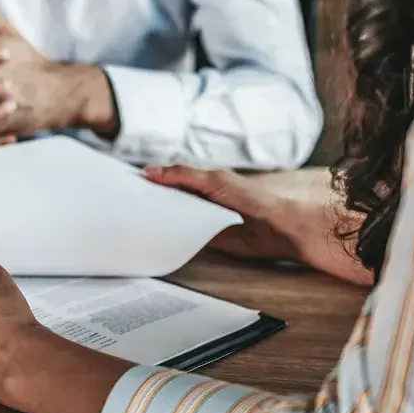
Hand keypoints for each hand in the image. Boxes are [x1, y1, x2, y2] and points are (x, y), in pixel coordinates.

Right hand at [142, 166, 303, 260]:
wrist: (276, 227)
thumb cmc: (250, 196)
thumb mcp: (213, 179)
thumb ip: (182, 174)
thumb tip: (150, 171)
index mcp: (200, 181)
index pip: (169, 179)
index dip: (150, 181)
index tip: (127, 183)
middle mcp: (199, 200)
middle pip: (169, 201)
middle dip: (151, 202)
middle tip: (127, 205)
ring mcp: (201, 220)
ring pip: (174, 220)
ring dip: (160, 222)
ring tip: (136, 222)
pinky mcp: (206, 240)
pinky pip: (184, 238)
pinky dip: (173, 238)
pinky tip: (158, 238)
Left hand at [143, 166, 374, 286]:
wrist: (286, 226)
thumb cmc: (262, 234)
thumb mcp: (223, 238)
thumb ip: (202, 233)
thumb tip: (177, 236)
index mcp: (214, 202)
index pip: (182, 195)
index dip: (162, 194)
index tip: (140, 197)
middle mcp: (213, 187)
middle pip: (176, 183)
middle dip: (153, 185)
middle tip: (126, 188)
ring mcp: (215, 181)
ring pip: (177, 176)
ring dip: (155, 178)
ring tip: (131, 182)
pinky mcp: (217, 180)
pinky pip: (186, 175)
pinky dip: (167, 174)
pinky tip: (149, 175)